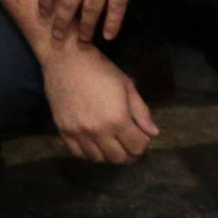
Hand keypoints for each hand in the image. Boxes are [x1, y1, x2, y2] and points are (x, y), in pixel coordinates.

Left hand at [36, 0, 163, 43]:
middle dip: (61, 22)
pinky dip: (112, 24)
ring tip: (82, 41)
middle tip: (57, 38)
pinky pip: (117, 7)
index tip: (42, 14)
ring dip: (86, 28)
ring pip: (92, 8)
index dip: (45, 1)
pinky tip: (108, 35)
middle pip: (69, 1)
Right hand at [39, 37, 158, 163]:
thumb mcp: (126, 85)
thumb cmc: (100, 69)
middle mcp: (98, 131)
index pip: (137, 147)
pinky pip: (79, 153)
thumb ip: (141, 112)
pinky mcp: (64, 131)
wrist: (65, 59)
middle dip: (129, 153)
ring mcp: (79, 132)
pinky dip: (89, 152)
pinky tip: (94, 142)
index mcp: (117, 119)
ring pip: (99, 159)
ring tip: (111, 142)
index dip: (143, 144)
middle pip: (119, 158)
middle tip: (128, 142)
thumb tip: (153, 133)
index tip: (141, 137)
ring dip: (109, 153)